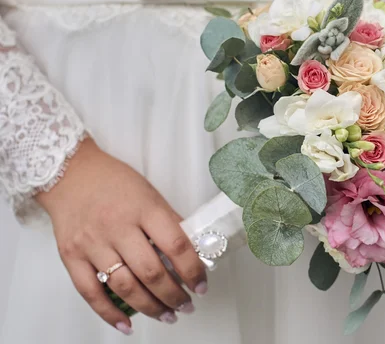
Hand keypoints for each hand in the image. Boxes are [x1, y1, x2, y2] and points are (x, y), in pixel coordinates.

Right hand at [36, 139, 206, 333]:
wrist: (69, 173)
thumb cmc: (114, 182)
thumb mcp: (150, 194)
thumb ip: (169, 221)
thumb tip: (194, 249)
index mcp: (144, 209)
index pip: (175, 245)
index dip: (192, 270)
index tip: (201, 285)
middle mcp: (118, 227)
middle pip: (151, 271)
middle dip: (173, 295)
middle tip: (187, 305)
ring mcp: (92, 243)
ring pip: (124, 286)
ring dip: (149, 307)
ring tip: (167, 315)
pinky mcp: (71, 256)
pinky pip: (91, 292)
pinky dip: (109, 313)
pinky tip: (127, 325)